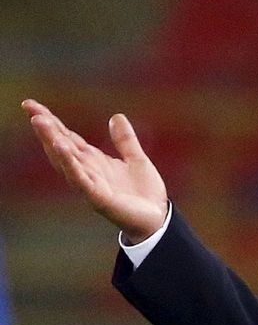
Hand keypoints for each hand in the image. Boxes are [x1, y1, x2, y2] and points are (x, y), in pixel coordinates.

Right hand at [21, 99, 168, 242]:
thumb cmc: (145, 194)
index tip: (32, 105)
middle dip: (46, 129)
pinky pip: (81, 180)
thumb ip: (125, 140)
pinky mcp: (99, 198)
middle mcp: (87, 171)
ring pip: (66, 161)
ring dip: (53, 142)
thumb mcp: (137, 160)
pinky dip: (71, 165)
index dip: (51, 121)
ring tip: (40, 122)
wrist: (159, 220)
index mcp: (93, 161)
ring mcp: (91, 185)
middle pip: (61, 146)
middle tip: (31, 109)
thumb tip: (117, 116)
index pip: (67, 137)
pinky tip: (62, 149)